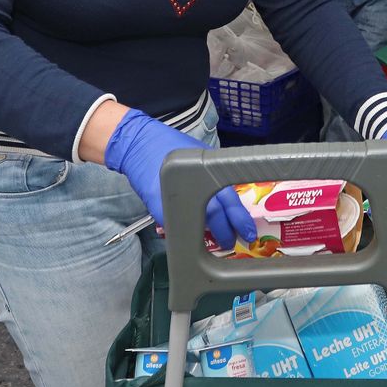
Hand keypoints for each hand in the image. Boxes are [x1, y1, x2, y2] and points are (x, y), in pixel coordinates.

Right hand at [102, 111, 255, 249]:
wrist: (138, 144)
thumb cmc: (171, 146)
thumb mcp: (201, 154)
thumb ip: (215, 174)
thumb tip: (229, 195)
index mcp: (206, 173)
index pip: (230, 201)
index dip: (240, 219)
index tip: (247, 233)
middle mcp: (192, 189)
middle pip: (215, 218)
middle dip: (225, 233)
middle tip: (231, 242)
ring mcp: (175, 202)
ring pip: (197, 225)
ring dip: (207, 233)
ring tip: (214, 239)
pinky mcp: (159, 210)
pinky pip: (178, 224)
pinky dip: (186, 228)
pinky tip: (192, 231)